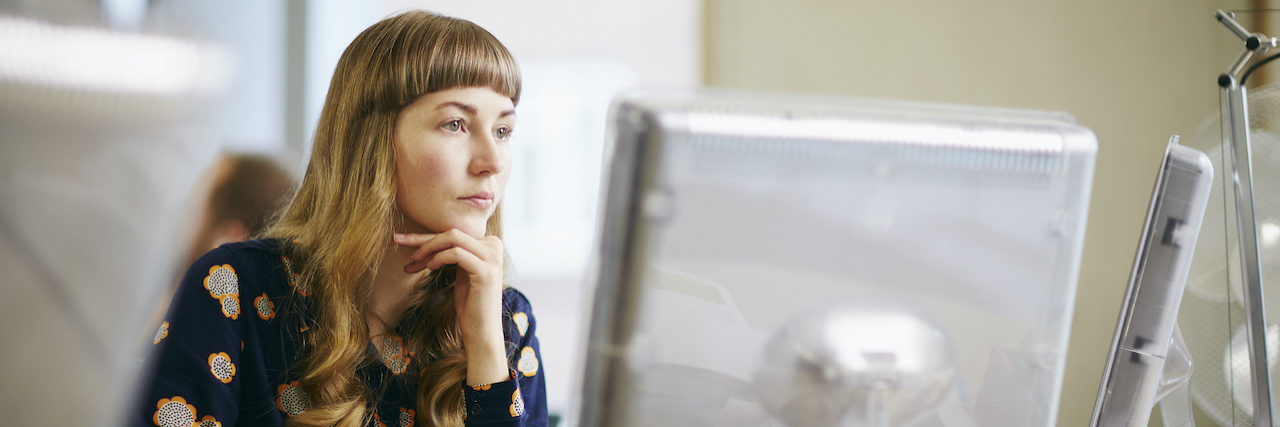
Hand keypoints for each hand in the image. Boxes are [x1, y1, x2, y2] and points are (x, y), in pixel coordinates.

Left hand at [393, 230, 509, 384]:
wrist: (482, 331)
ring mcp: (492, 258)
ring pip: (453, 238)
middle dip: (423, 238)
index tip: (402, 241)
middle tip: (398, 241)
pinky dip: (439, 258)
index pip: (454, 234)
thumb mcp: (460, 273)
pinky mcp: (486, 271)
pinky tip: (429, 266)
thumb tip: (424, 240)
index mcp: (490, 244)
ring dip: (428, 246)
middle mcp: (494, 247)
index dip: (427, 238)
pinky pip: (456, 254)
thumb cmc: (470, 304)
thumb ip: (451, 253)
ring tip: (413, 259)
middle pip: (452, 232)